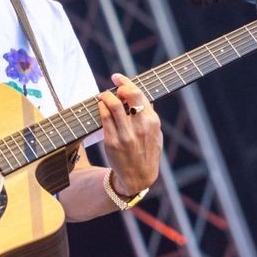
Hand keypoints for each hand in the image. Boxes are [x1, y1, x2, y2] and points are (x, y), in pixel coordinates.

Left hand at [97, 73, 162, 195]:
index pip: (139, 94)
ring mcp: (125, 135)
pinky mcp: (112, 142)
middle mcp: (140, 127)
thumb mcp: (155, 134)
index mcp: (152, 122)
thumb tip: (141, 96)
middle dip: (118, 86)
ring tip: (103, 96)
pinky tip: (100, 106)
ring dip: (106, 96)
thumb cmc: (147, 153)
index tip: (118, 78)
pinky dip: (101, 108)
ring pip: (113, 106)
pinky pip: (104, 119)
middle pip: (128, 96)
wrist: (138, 177)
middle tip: (112, 85)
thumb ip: (150, 115)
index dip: (126, 83)